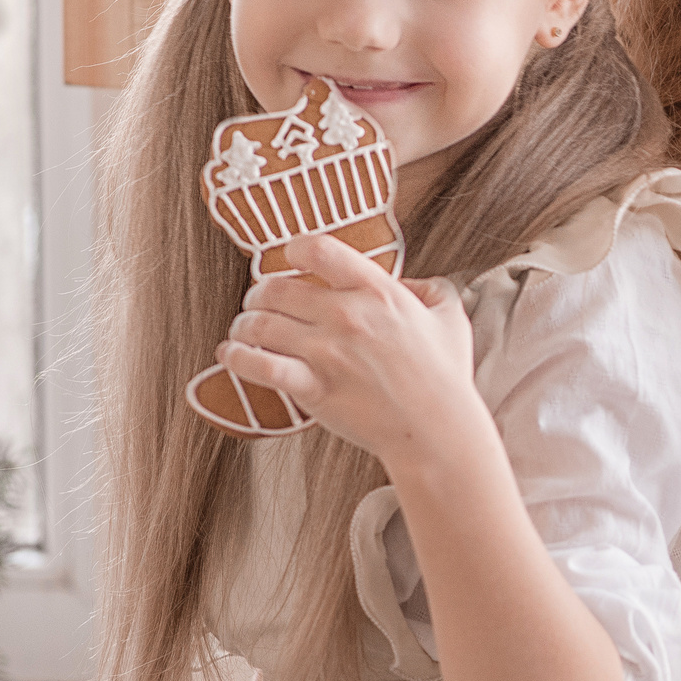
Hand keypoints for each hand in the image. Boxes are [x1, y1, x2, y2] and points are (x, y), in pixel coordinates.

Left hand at [216, 233, 488, 477]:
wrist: (437, 430)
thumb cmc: (446, 377)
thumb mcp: (450, 318)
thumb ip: (431, 289)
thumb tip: (410, 284)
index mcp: (377, 291)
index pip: (319, 249)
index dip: (295, 249)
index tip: (289, 259)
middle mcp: (347, 315)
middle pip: (277, 288)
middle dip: (260, 292)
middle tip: (258, 301)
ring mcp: (327, 352)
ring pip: (261, 323)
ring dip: (244, 323)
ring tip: (243, 328)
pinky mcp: (313, 388)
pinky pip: (259, 366)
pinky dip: (237, 357)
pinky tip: (229, 353)